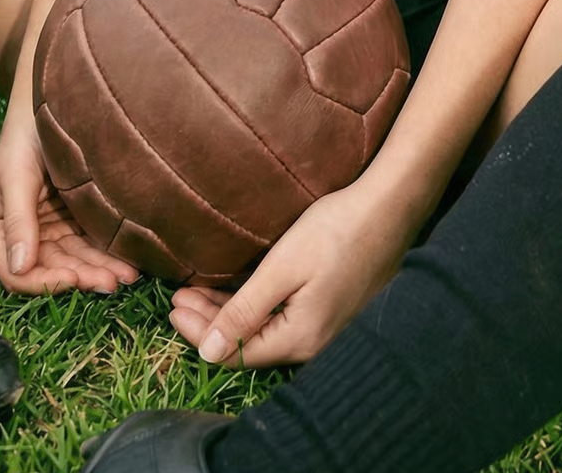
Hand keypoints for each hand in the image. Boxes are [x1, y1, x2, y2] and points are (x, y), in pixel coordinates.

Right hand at [0, 106, 138, 295]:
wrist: (48, 103)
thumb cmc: (24, 135)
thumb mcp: (16, 174)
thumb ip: (18, 219)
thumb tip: (19, 267)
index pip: (12, 270)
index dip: (41, 281)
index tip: (70, 278)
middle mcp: (21, 235)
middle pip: (49, 268)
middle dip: (80, 276)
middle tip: (111, 281)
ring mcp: (47, 229)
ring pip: (72, 260)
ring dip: (97, 271)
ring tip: (127, 275)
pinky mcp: (71, 220)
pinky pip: (87, 244)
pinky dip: (105, 255)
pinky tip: (127, 263)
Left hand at [169, 176, 416, 366]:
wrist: (390, 207)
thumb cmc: (336, 231)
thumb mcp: (282, 268)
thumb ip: (244, 312)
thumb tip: (207, 354)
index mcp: (300, 340)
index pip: (236, 352)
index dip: (199, 334)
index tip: (172, 307)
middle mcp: (314, 344)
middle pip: (250, 344)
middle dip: (209, 322)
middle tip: (177, 297)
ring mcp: (326, 329)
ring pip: (265, 330)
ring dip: (229, 312)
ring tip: (197, 292)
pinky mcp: (333, 310)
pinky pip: (283, 319)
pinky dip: (254, 306)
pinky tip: (237, 292)